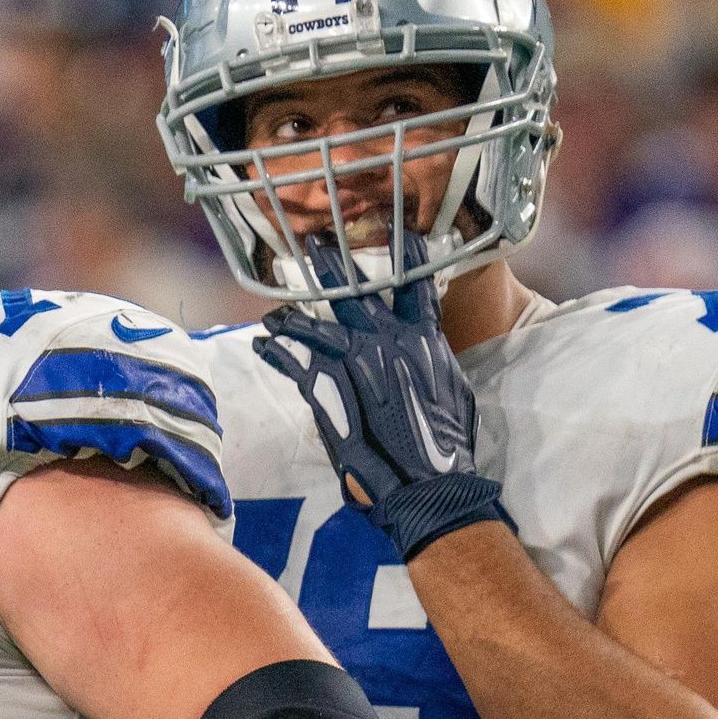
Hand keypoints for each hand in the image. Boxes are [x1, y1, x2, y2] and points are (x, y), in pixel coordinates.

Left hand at [254, 235, 510, 558]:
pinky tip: (264, 343)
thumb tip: (427, 348)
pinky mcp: (327, 388)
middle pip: (355, 290)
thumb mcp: (453, 392)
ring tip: (277, 308)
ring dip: (294, 313)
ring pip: (316, 322)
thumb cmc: (447, 445)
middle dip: (333, 265)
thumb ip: (434, 362)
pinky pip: (294, 360)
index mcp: (423, 339)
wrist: (424, 483)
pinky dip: (277, 351)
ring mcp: (354, 361)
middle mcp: (387, 340)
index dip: (409, 256)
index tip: (401, 235)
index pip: (416, 284)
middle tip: (314, 244)